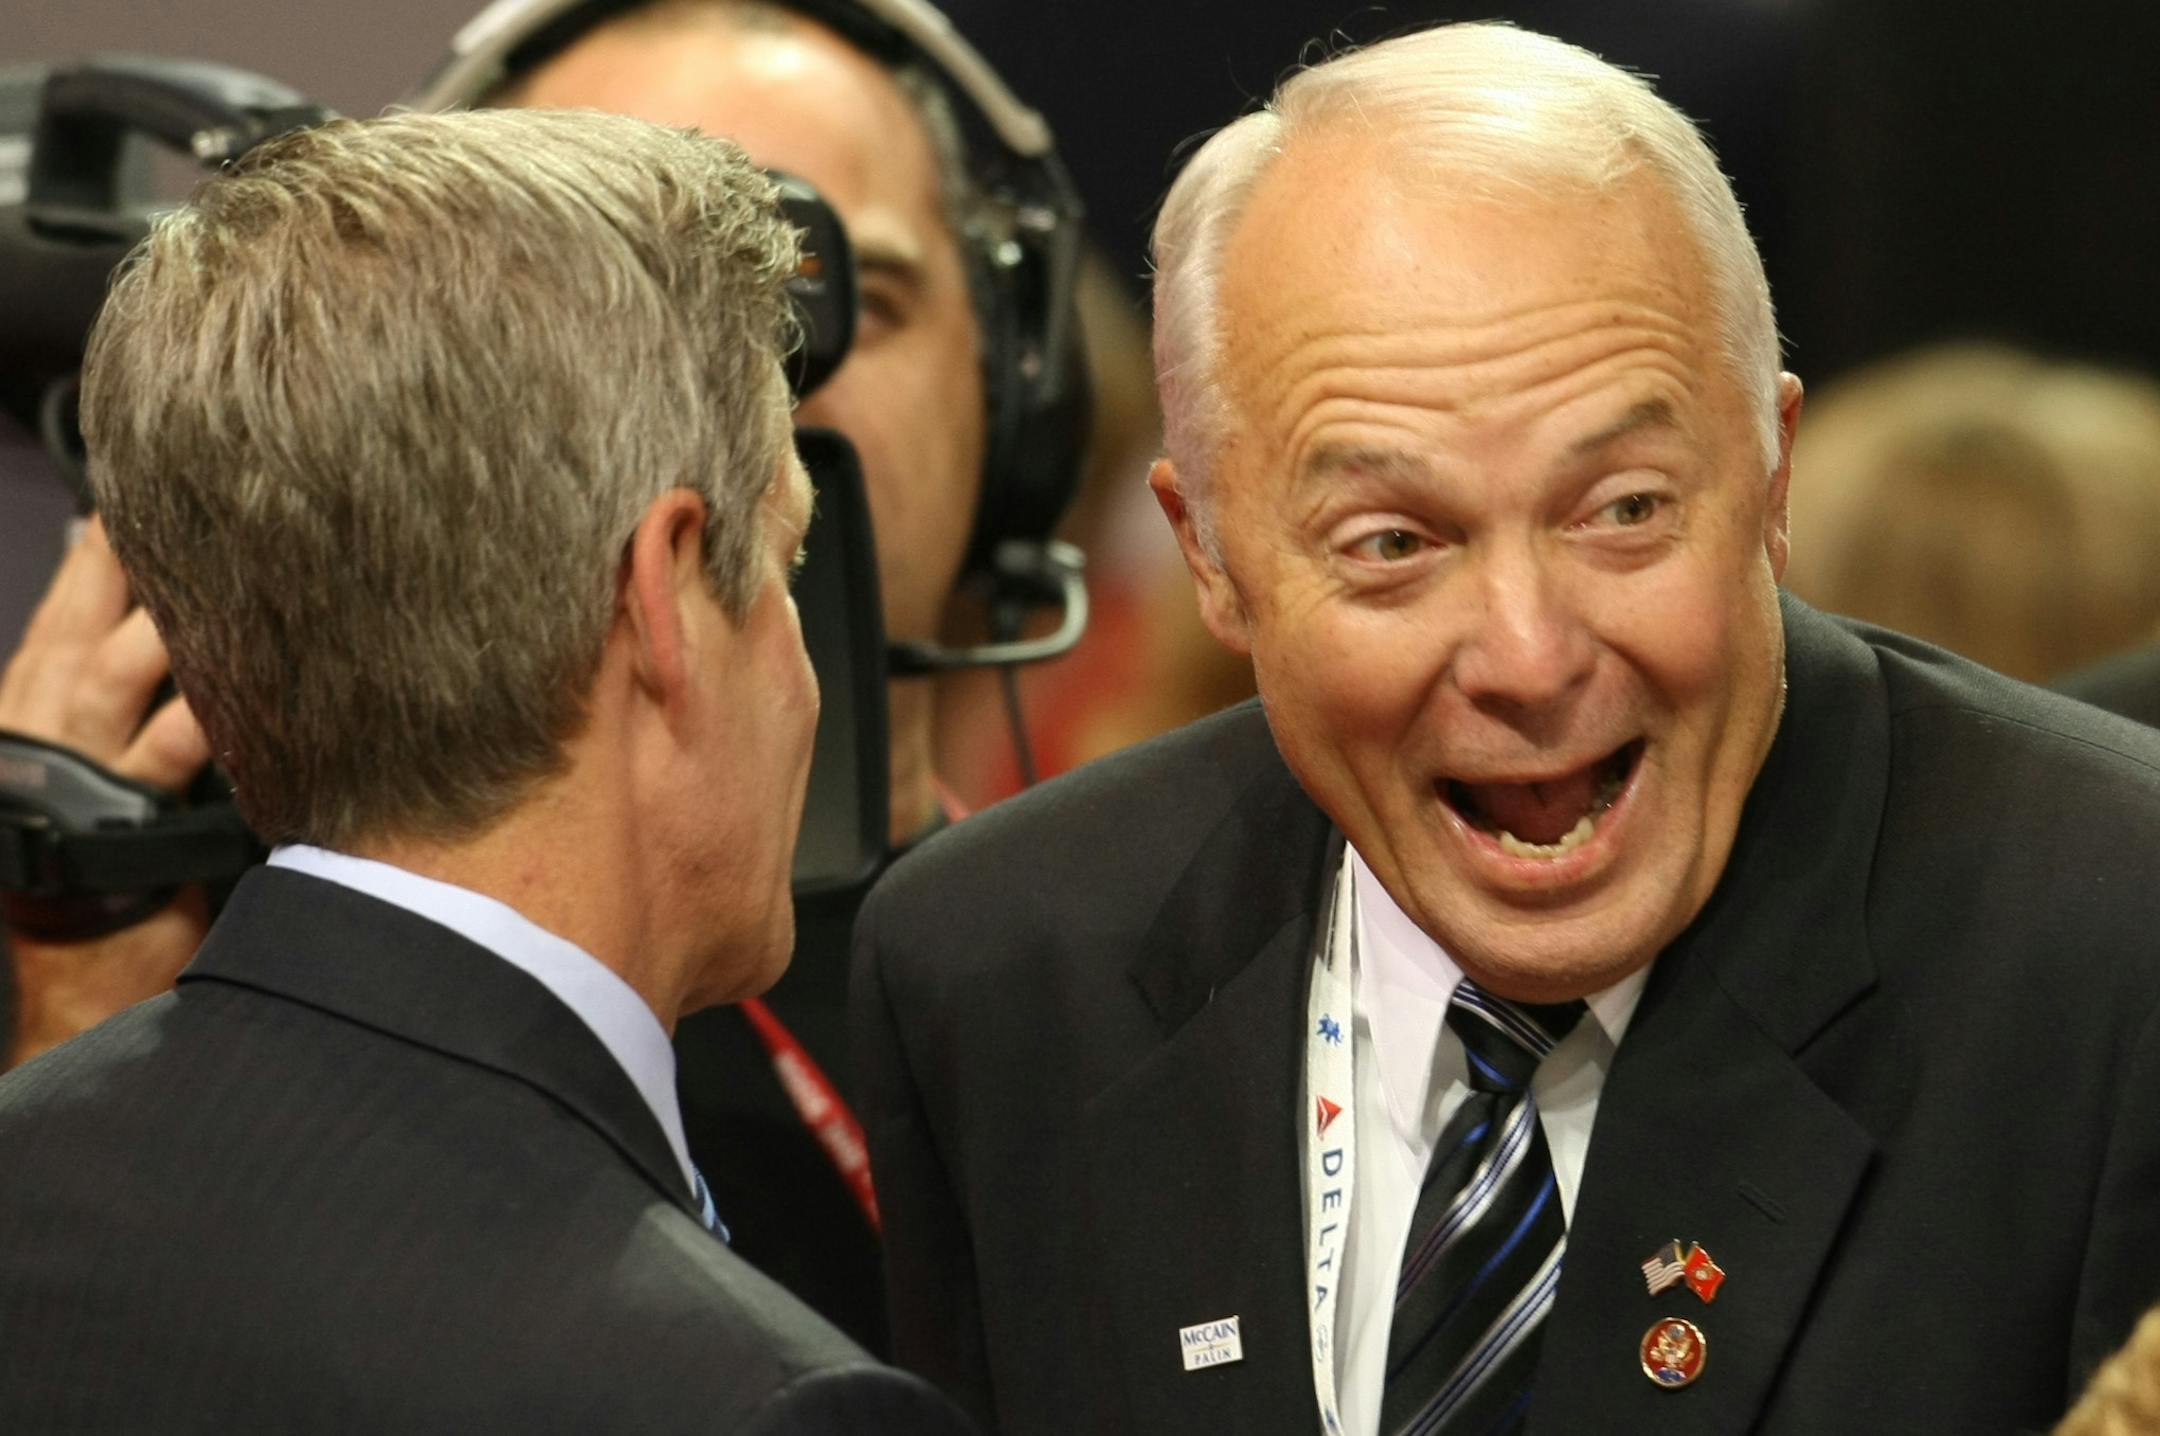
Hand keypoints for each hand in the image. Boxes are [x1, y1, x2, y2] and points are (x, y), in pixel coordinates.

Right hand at [1, 519, 214, 1068]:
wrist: (80, 973)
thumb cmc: (96, 855)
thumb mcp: (92, 751)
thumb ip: (111, 673)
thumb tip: (142, 583)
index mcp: (35, 690)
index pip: (77, 590)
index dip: (123, 536)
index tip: (175, 476)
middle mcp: (49, 714)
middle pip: (107, 609)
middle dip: (162, 555)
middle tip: (236, 497)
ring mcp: (85, 762)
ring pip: (140, 660)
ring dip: (200, 613)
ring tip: (266, 560)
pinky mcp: (128, 815)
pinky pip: (184, 741)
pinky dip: (227, 706)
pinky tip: (278, 674)